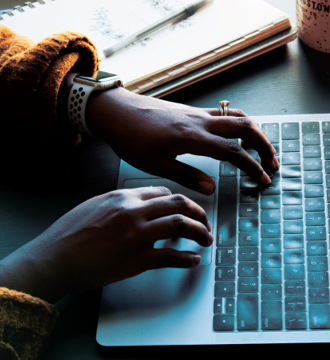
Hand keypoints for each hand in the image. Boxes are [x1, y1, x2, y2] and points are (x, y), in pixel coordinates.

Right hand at [0, 186, 212, 302]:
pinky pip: (170, 257)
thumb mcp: (96, 204)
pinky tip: (193, 260)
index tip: (186, 209)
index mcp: (123, 196)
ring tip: (206, 239)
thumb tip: (143, 204)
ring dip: (200, 232)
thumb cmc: (70, 232)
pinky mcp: (135, 261)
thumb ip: (121, 202)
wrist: (54, 258)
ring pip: (180, 226)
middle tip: (205, 222)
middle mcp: (133, 212)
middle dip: (199, 212)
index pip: (163, 192)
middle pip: (179, 204)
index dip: (180, 201)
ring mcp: (136, 236)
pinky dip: (187, 259)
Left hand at [86, 87, 278, 194]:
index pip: (233, 151)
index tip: (263, 180)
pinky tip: (235, 136)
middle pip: (244, 126)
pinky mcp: (190, 110)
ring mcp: (196, 112)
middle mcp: (200, 121)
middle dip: (264, 145)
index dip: (252, 166)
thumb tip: (212, 188)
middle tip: (271, 163)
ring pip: (236, 116)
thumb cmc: (130, 138)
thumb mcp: (155, 164)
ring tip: (260, 149)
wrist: (116, 111)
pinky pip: (223, 113)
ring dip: (254, 131)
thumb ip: (186, 175)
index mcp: (192, 137)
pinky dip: (238, 123)